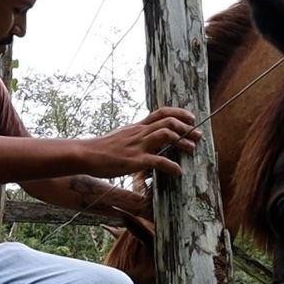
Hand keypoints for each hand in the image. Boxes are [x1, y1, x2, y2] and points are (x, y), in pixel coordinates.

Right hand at [86, 107, 202, 177]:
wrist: (85, 154)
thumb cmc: (102, 148)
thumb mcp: (122, 137)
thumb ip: (136, 136)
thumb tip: (148, 138)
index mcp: (137, 126)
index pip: (162, 112)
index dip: (179, 113)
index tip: (191, 118)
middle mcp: (140, 132)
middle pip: (168, 121)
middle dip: (187, 127)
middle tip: (198, 135)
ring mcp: (138, 145)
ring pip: (166, 135)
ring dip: (183, 141)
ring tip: (192, 149)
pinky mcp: (135, 160)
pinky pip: (158, 161)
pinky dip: (171, 166)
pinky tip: (179, 171)